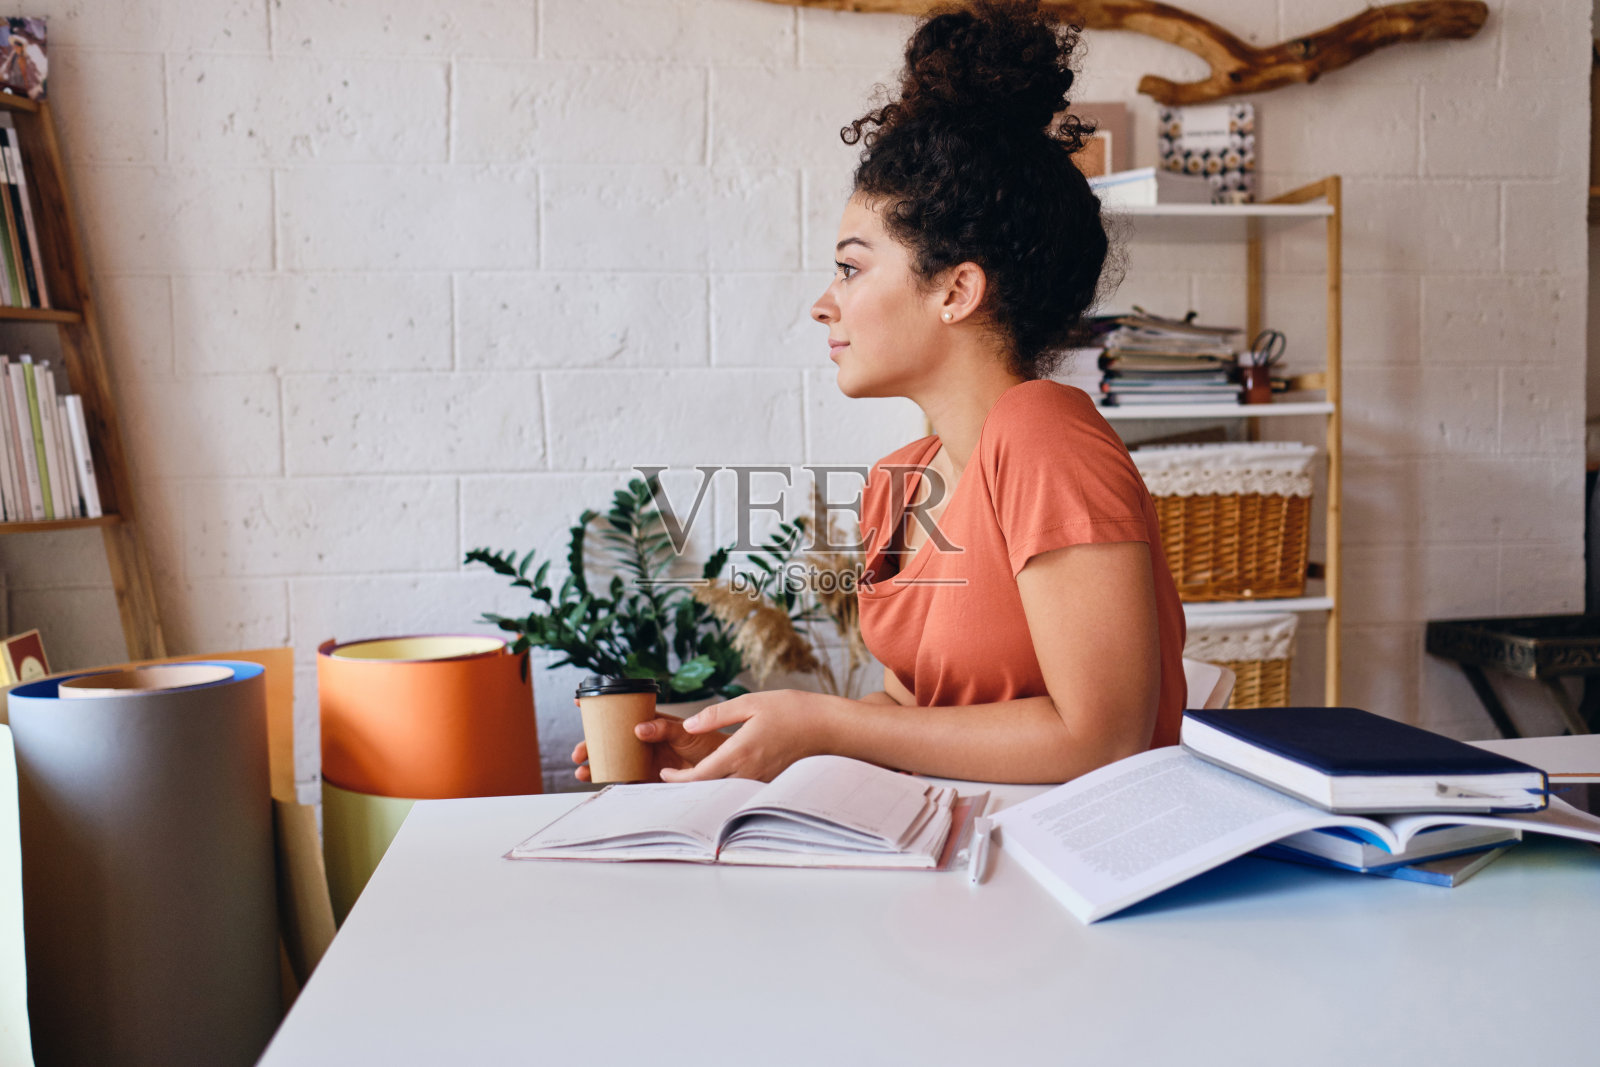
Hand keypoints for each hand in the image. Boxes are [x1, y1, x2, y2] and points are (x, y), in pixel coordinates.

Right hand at [570, 704, 727, 783]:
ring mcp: (645, 759)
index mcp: (650, 723)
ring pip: (614, 761)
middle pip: (610, 741)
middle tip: (578, 753)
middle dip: (591, 745)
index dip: (601, 708)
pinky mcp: (650, 778)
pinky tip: (599, 783)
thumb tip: (639, 728)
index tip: (579, 704)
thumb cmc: (707, 743)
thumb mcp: (684, 731)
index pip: (621, 713)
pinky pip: (627, 780)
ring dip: (595, 765)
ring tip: (581, 772)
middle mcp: (643, 741)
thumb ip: (663, 729)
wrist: (722, 767)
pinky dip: (612, 781)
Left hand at [657, 689, 836, 782]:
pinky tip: (722, 775)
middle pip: (709, 789)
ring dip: (707, 786)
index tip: (666, 773)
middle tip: (673, 777)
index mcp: (740, 751)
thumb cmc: (794, 710)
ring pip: (725, 791)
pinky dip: (727, 786)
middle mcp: (749, 772)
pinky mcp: (772, 782)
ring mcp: (762, 780)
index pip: (700, 776)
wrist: (830, 728)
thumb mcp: (752, 702)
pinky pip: (743, 789)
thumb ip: (716, 714)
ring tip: (692, 776)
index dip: (678, 779)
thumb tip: (688, 724)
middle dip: (688, 786)